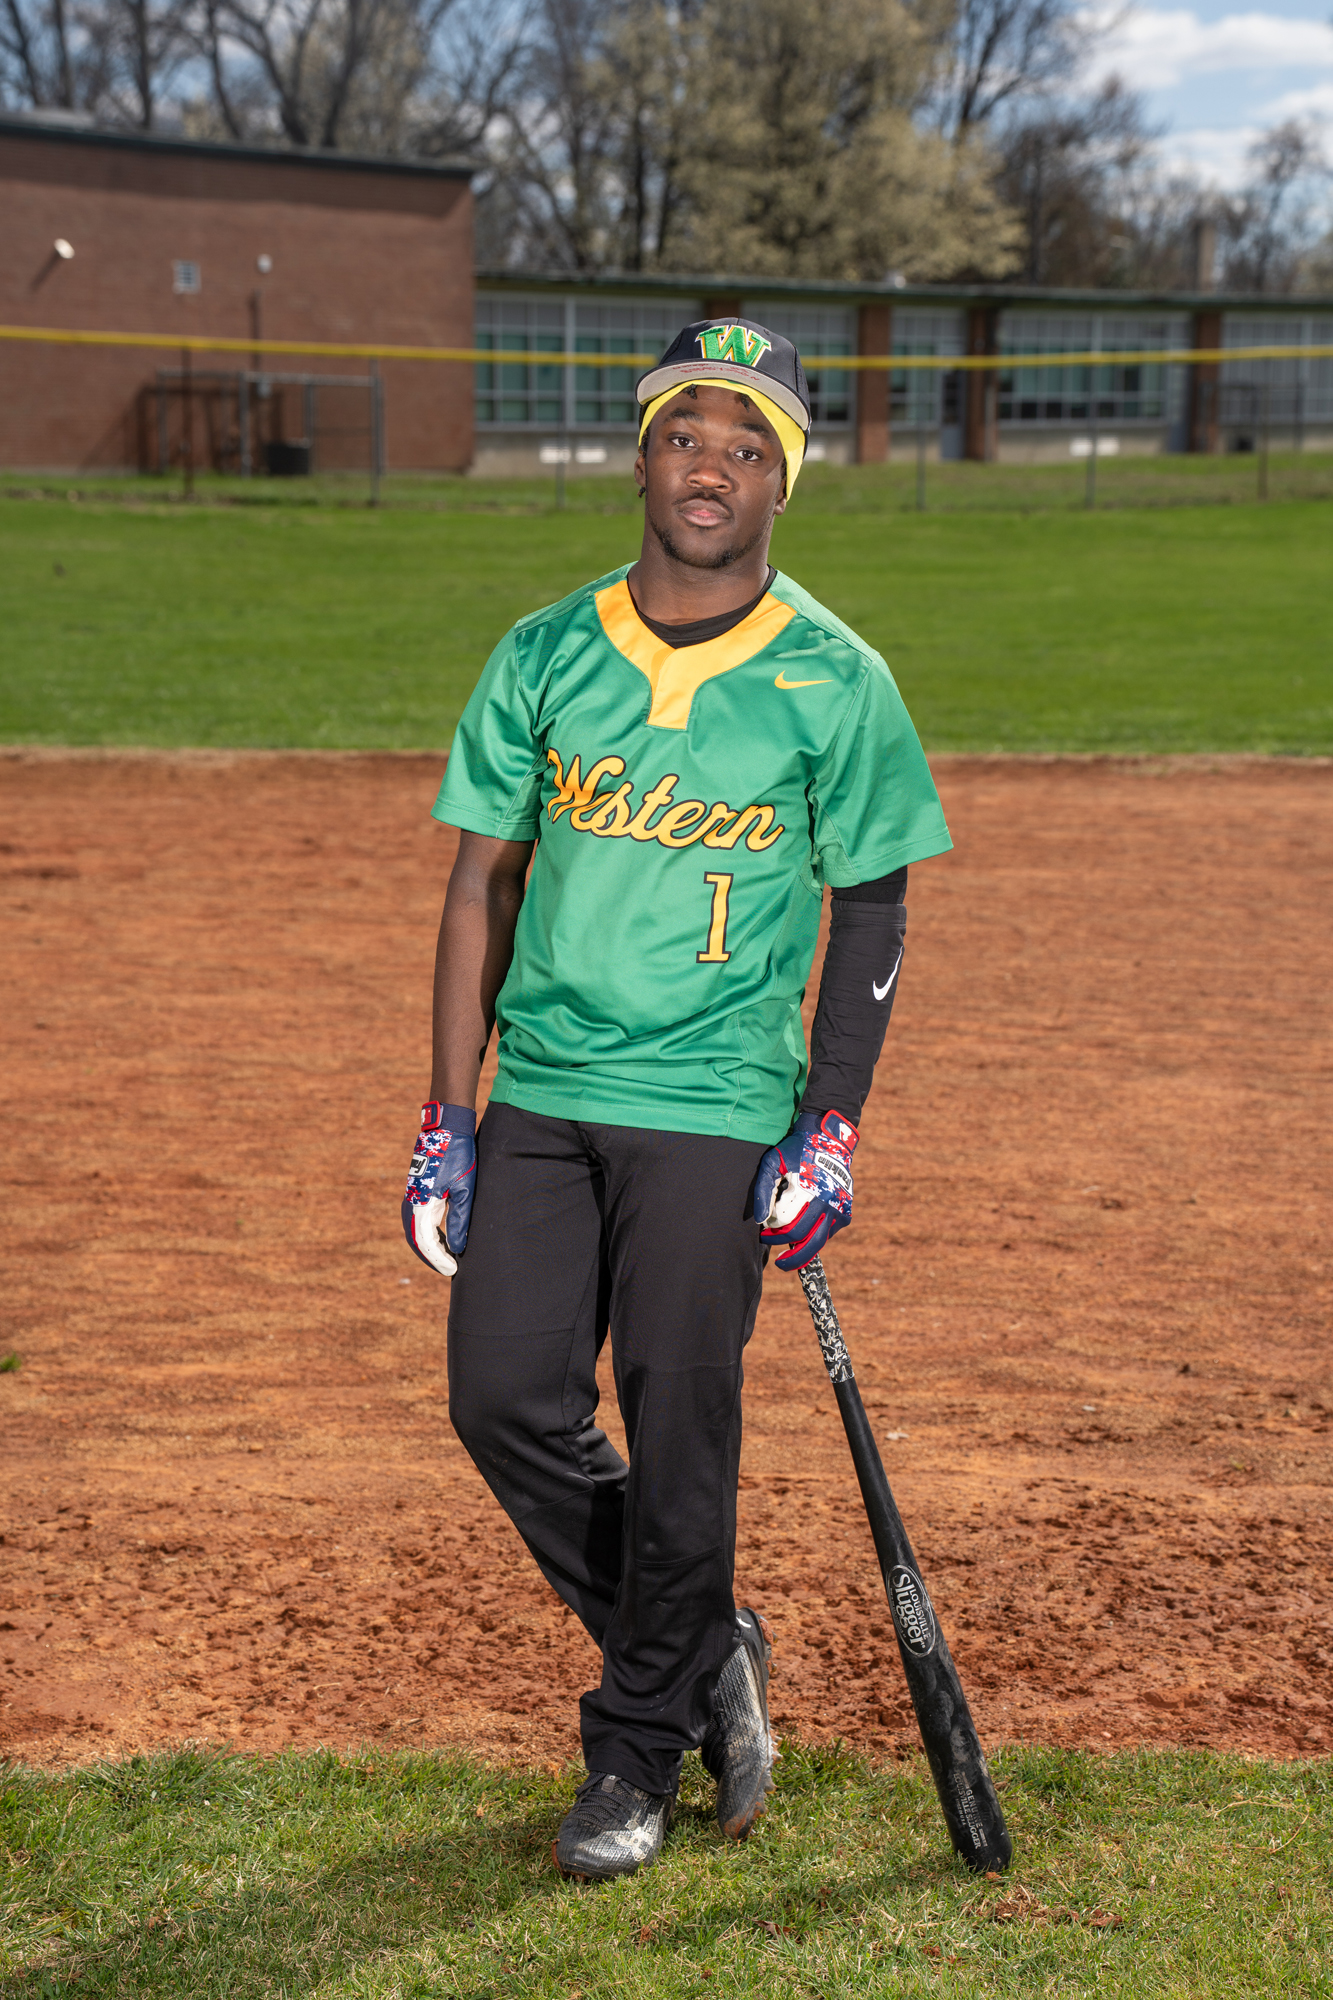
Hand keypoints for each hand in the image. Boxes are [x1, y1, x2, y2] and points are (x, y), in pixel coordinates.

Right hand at [402, 1102, 475, 1277]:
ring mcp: (411, 1197)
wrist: (446, 1128)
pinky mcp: (416, 1192)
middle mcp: (411, 1203)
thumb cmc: (458, 1156)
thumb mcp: (464, 1190)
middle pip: (416, 1240)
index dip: (439, 1259)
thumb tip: (459, 1248)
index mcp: (420, 1204)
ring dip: (429, 1247)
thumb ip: (460, 1220)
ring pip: (415, 1231)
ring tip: (448, 1258)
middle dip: (432, 1257)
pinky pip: (418, 1221)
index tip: (453, 1270)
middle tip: (450, 1269)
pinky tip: (444, 1239)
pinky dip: (428, 1235)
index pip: (426, 1242)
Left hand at [754, 1111, 857, 1271]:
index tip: (764, 1233)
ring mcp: (839, 1207)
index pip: (789, 1226)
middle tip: (774, 1254)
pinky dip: (816, 1238)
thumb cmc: (795, 1150)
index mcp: (808, 1191)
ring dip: (802, 1254)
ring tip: (787, 1262)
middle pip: (804, 1238)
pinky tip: (804, 1238)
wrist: (828, 1138)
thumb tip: (760, 1219)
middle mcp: (827, 1201)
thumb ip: (763, 1190)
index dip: (774, 1234)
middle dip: (786, 1250)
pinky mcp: (846, 1211)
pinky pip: (829, 1232)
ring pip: (820, 1241)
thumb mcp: (773, 1162)